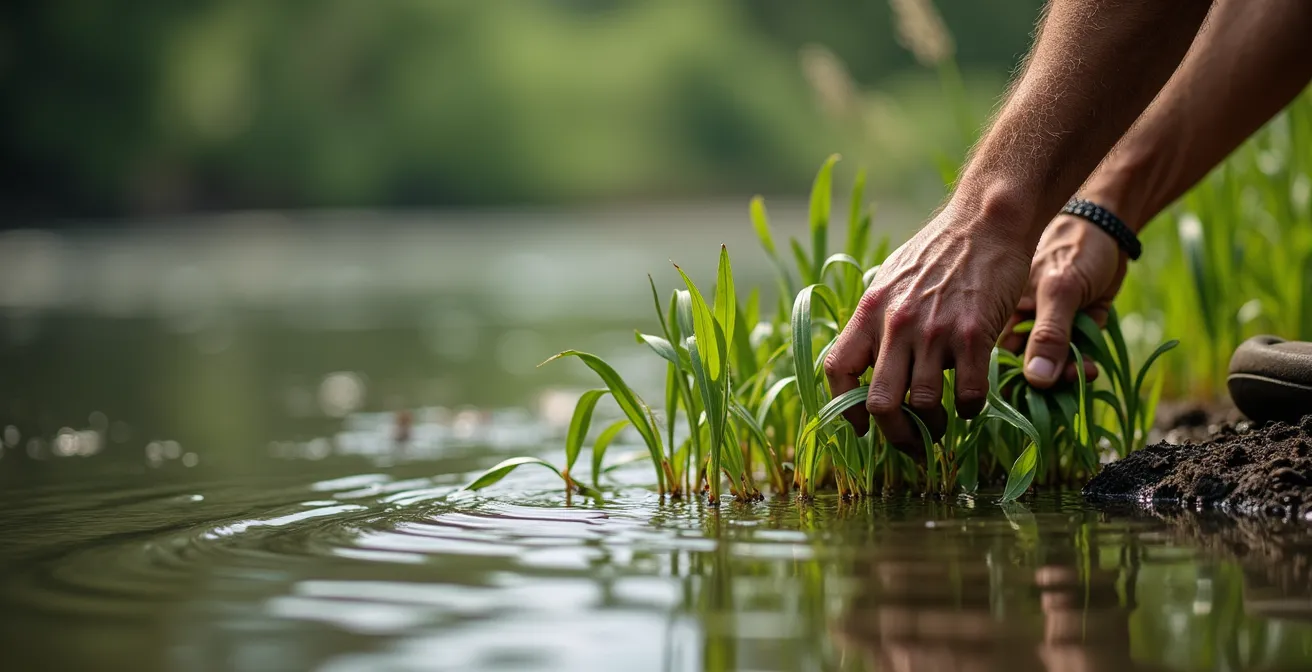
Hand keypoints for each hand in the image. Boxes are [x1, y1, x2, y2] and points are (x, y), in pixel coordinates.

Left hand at [824, 200, 1032, 448]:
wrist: (984, 222)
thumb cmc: (938, 252)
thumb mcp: (890, 281)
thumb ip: (876, 321)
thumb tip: (865, 361)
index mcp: (869, 312)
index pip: (837, 371)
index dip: (844, 410)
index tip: (860, 428)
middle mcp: (895, 325)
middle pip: (878, 403)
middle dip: (893, 435)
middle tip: (908, 443)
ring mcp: (934, 331)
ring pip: (922, 405)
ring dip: (933, 427)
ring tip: (941, 426)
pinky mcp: (972, 335)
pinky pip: (966, 393)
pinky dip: (968, 410)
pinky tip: (970, 405)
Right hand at [1000, 214, 1124, 387]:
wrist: (1110, 228)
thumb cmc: (1074, 249)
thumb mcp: (1060, 290)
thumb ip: (1049, 335)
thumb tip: (1036, 380)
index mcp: (1004, 311)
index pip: (996, 356)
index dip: (1007, 379)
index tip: (1021, 400)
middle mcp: (1024, 323)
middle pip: (1024, 366)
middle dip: (1040, 384)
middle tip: (1056, 395)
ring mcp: (1052, 328)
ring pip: (1052, 366)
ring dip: (1066, 377)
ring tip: (1081, 375)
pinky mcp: (1077, 330)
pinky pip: (1077, 358)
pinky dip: (1084, 367)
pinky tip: (1091, 369)